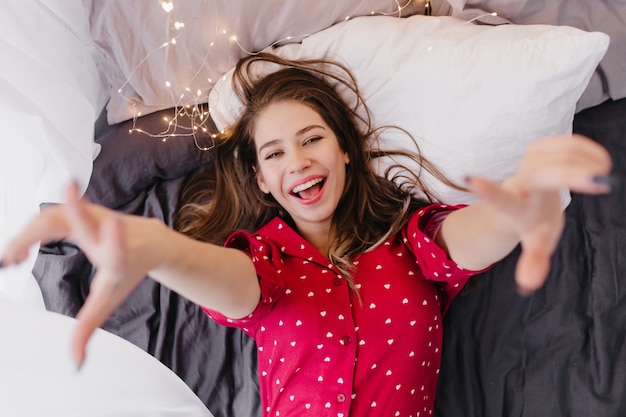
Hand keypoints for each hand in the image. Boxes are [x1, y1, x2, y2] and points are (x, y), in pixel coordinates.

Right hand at [1, 183, 154, 367]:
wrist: (149, 240)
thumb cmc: (127, 271)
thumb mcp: (107, 300)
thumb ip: (88, 327)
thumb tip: (75, 362)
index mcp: (117, 258)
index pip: (118, 249)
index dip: (115, 238)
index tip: (114, 224)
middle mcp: (109, 231)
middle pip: (82, 223)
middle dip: (63, 218)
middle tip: (13, 254)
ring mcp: (97, 214)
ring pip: (59, 216)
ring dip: (28, 235)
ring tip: (11, 260)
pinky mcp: (85, 206)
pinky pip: (52, 215)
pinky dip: (31, 230)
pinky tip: (17, 251)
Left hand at [467, 134, 612, 293]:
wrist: (528, 199)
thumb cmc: (534, 224)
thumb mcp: (536, 245)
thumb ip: (533, 262)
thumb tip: (526, 285)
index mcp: (517, 208)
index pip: (501, 202)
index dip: (489, 192)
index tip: (471, 180)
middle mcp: (520, 182)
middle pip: (541, 174)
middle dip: (571, 175)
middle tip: (603, 182)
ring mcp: (528, 162)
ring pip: (557, 154)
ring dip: (585, 163)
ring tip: (604, 176)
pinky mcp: (540, 148)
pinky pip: (566, 143)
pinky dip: (587, 149)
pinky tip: (601, 162)